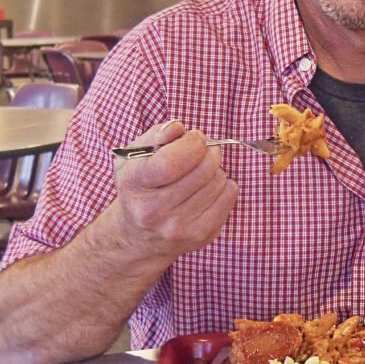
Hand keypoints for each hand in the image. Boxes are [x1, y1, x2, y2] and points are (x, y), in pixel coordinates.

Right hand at [111, 120, 238, 257]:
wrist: (138, 235)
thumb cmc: (141, 185)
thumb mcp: (136, 155)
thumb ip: (157, 134)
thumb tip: (179, 128)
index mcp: (135, 184)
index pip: (172, 161)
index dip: (192, 143)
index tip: (195, 137)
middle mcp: (154, 210)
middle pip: (203, 169)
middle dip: (209, 151)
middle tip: (203, 149)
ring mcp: (179, 226)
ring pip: (218, 180)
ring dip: (215, 168)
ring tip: (202, 171)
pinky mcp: (201, 235)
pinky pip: (229, 195)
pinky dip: (224, 185)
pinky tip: (208, 187)